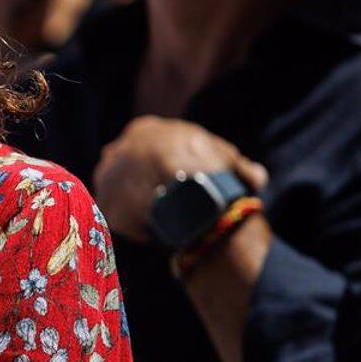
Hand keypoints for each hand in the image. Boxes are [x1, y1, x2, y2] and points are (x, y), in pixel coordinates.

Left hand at [92, 116, 268, 242]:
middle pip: (130, 168)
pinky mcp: (104, 203)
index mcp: (144, 129)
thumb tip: (256, 177)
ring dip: (135, 203)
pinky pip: (115, 213)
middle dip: (145, 183)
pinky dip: (129, 223)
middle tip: (166, 202)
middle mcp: (119, 148)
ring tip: (158, 219)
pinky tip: (146, 231)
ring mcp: (107, 176)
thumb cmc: (212, 171)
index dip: (164, 166)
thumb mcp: (229, 160)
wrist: (189, 194)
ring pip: (120, 190)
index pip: (150, 147)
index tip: (176, 183)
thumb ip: (238, 166)